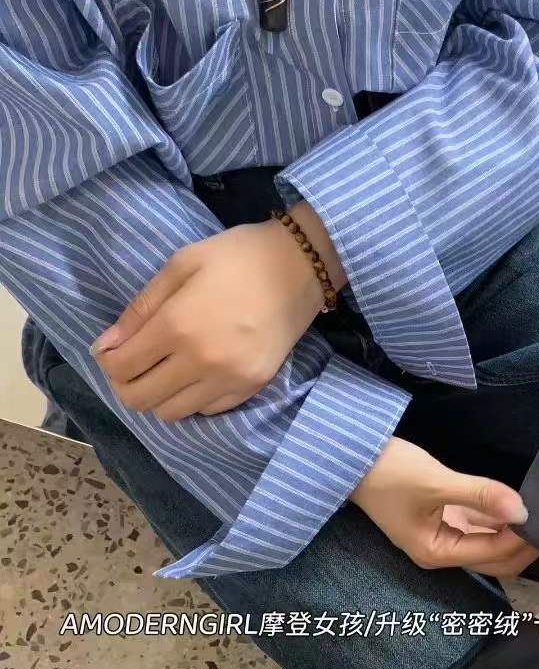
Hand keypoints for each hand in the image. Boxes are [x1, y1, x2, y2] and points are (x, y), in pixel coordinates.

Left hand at [90, 215, 330, 420]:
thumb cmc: (237, 256)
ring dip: (158, 395)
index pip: (121, 366)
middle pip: (140, 399)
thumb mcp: (181, 264)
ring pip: (172, 412)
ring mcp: (229, 378)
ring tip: (164, 371)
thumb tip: (107, 345)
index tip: (110, 349)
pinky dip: (192, 399)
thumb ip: (141, 307)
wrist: (302, 265)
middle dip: (125, 384)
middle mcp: (200, 361)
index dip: (106, 360)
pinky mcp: (252, 386)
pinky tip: (195, 374)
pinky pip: (208, 410)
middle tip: (132, 364)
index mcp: (177, 325)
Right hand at [351, 436, 538, 577]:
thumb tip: (523, 510)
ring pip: (489, 545)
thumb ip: (480, 495)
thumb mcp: (436, 482)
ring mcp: (441, 537)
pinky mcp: (442, 520)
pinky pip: (479, 529)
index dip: (521, 540)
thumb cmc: (388, 472)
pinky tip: (515, 506)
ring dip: (513, 534)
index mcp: (436, 552)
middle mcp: (440, 552)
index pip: (492, 554)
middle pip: (494, 560)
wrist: (353, 457)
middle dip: (522, 546)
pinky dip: (499, 522)